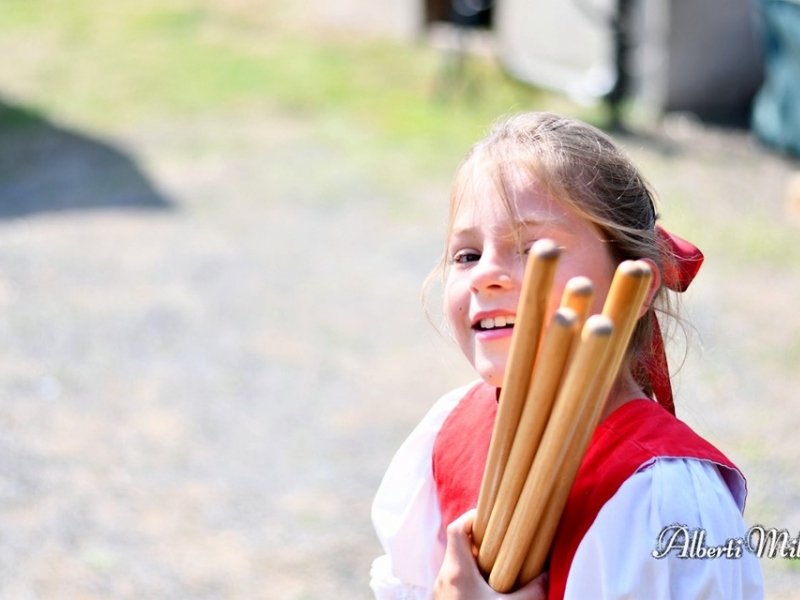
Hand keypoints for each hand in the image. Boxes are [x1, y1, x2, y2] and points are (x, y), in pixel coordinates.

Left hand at [434, 509, 548, 599]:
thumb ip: (532, 591)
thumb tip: (549, 574)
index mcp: (456, 571)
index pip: (455, 529)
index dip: (472, 517)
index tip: (492, 518)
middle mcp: (444, 577)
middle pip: (458, 546)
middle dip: (481, 543)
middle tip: (504, 543)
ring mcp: (441, 592)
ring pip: (457, 566)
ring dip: (478, 564)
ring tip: (500, 567)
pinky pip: (456, 583)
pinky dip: (472, 581)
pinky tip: (490, 591)